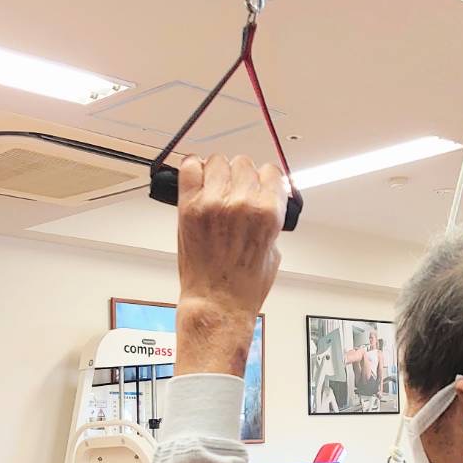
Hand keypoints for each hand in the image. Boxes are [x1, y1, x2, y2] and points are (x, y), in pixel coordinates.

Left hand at [175, 154, 286, 375]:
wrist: (217, 302)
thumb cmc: (245, 284)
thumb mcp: (273, 249)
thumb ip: (271, 219)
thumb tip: (266, 199)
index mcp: (268, 213)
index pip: (271, 173)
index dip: (265, 180)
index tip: (260, 185)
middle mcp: (242, 203)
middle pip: (244, 163)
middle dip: (242, 176)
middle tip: (236, 191)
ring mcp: (213, 203)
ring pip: (219, 160)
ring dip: (219, 171)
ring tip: (216, 188)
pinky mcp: (189, 207)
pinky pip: (189, 167)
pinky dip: (193, 169)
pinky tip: (198, 181)